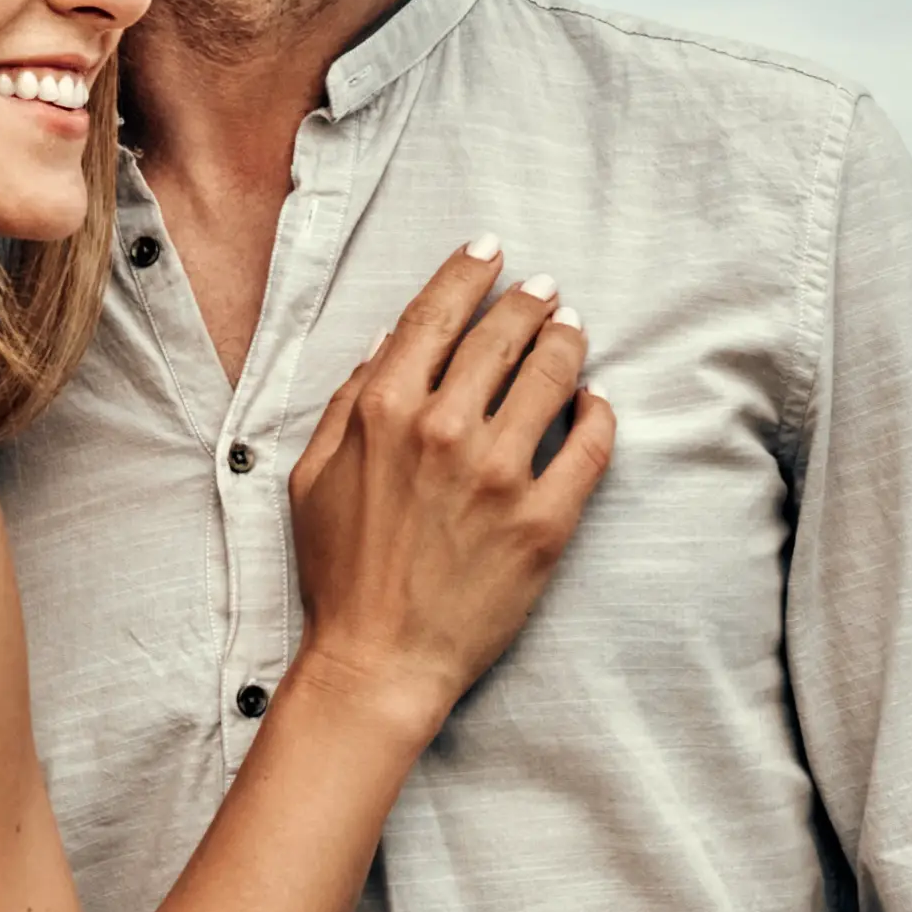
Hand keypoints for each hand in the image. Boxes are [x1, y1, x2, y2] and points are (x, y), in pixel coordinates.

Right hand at [284, 237, 614, 744]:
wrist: (379, 661)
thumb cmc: (339, 571)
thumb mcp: (312, 475)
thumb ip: (347, 402)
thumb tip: (386, 345)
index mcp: (384, 410)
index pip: (435, 315)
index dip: (466, 273)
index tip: (490, 250)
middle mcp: (444, 429)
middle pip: (501, 336)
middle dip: (528, 302)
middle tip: (545, 288)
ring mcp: (500, 474)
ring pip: (552, 376)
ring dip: (567, 342)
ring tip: (572, 328)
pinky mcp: (545, 520)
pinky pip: (591, 446)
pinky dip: (599, 412)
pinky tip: (596, 400)